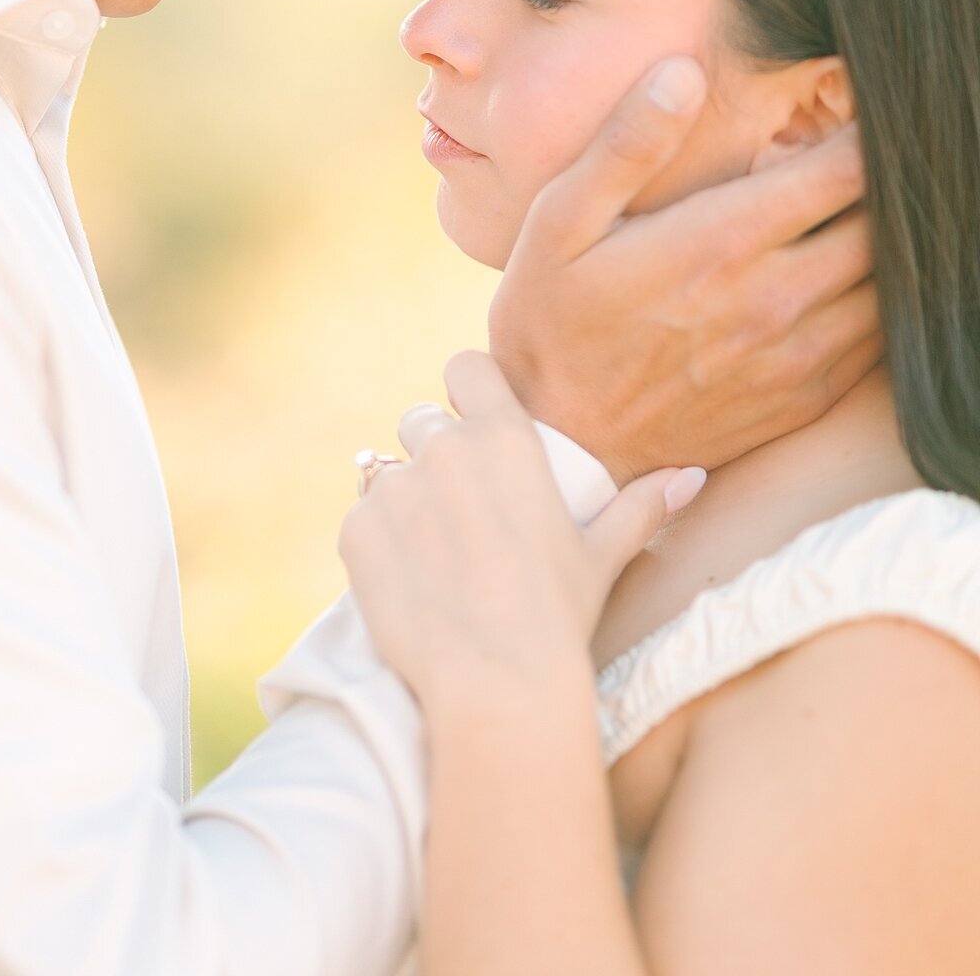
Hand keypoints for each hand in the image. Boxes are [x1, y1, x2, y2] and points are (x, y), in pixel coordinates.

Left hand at [338, 352, 702, 721]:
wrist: (496, 683)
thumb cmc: (558, 616)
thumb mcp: (601, 555)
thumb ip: (641, 506)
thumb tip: (691, 475)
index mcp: (504, 440)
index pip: (466, 367)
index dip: (464, 387)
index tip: (468, 415)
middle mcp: (445, 450)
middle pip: (420, 422)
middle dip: (431, 452)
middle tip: (456, 509)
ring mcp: (396, 488)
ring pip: (387, 473)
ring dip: (403, 500)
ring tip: (431, 553)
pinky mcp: (357, 530)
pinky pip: (360, 519)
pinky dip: (376, 543)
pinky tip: (404, 580)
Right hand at [489, 57, 878, 482]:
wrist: (558, 446)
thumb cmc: (551, 320)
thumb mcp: (560, 221)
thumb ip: (626, 145)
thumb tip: (682, 72)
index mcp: (721, 243)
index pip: (844, 170)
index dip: (868, 128)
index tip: (863, 103)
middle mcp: (774, 300)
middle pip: (884, 223)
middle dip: (886, 180)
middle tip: (873, 148)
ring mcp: (796, 356)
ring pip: (892, 284)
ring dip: (889, 241)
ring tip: (863, 207)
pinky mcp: (802, 399)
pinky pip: (879, 340)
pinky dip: (882, 298)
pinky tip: (851, 273)